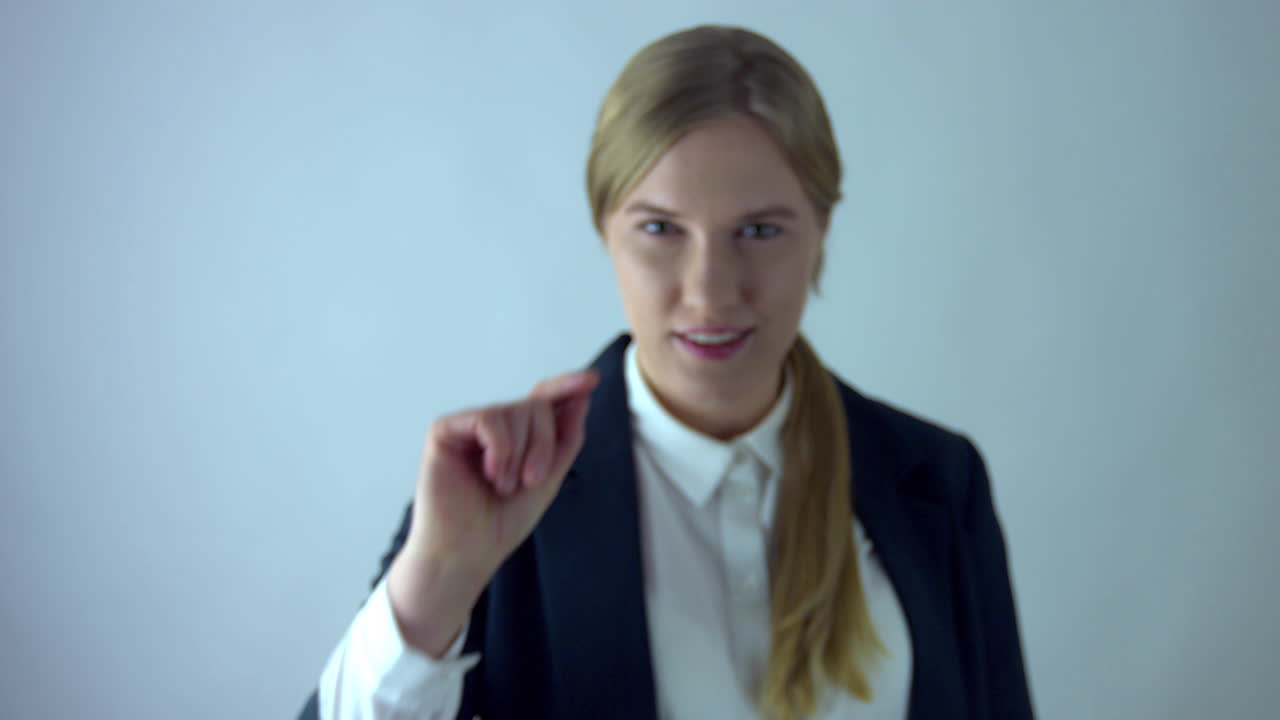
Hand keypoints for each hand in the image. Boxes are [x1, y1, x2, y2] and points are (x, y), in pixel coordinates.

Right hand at [386, 368, 598, 654]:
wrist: (468, 552)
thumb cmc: (501, 522)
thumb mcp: (549, 477)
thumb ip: (565, 436)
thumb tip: (580, 396)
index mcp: (516, 436)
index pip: (542, 400)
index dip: (565, 386)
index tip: (591, 379)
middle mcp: (492, 427)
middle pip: (535, 406)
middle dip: (544, 445)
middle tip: (530, 481)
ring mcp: (468, 427)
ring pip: (514, 411)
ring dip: (521, 456)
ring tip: (503, 486)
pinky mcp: (444, 430)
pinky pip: (488, 418)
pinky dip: (500, 451)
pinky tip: (490, 475)